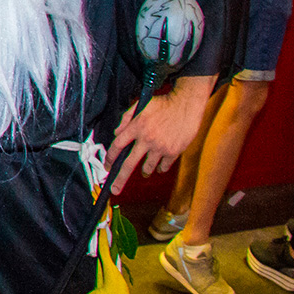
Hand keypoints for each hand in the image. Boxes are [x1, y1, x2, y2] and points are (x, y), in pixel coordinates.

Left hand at [103, 75, 211, 191]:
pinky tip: (159, 165)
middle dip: (119, 179)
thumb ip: (126, 118)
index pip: (117, 145)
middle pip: (128, 164)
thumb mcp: (140, 105)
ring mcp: (160, 147)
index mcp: (136, 127)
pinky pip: (163, 167)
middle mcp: (146, 139)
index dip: (110, 157)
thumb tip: (116, 133)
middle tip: (114, 190)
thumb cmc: (163, 103)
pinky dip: (160, 168)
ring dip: (144, 171)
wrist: (186, 104)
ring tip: (144, 170)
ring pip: (147, 168)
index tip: (107, 166)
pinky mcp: (173, 152)